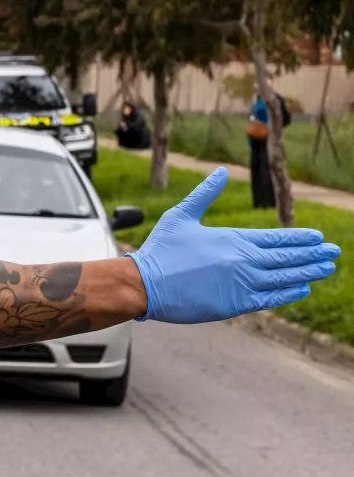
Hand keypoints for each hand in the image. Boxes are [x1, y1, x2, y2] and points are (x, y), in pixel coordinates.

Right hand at [126, 167, 340, 322]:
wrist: (144, 284)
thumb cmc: (160, 250)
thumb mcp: (180, 216)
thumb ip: (205, 194)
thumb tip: (221, 172)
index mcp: (233, 239)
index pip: (276, 238)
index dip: (300, 238)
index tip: (318, 238)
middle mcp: (243, 261)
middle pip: (287, 257)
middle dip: (313, 254)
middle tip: (333, 252)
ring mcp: (241, 284)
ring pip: (284, 278)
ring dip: (308, 272)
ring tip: (325, 269)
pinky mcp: (234, 304)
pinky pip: (269, 299)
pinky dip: (288, 293)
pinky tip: (302, 289)